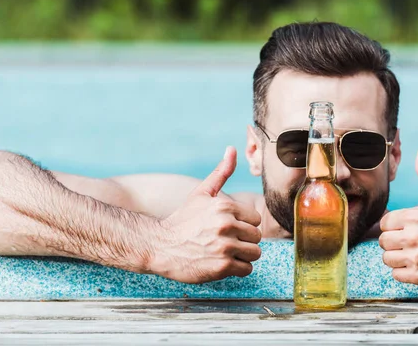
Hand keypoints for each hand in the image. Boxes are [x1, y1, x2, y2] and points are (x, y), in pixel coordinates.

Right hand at [149, 146, 261, 282]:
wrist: (160, 246)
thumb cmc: (183, 220)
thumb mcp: (201, 194)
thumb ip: (221, 173)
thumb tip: (232, 149)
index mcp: (225, 206)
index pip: (255, 219)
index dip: (243, 225)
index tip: (228, 228)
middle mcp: (227, 225)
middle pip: (257, 237)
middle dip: (244, 241)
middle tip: (225, 242)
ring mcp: (225, 246)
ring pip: (255, 253)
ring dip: (242, 256)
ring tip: (224, 253)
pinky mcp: (222, 266)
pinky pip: (247, 269)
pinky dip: (237, 269)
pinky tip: (221, 263)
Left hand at [379, 146, 417, 289]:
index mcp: (414, 216)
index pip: (384, 223)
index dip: (394, 226)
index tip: (408, 228)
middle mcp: (413, 237)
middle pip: (383, 241)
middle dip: (394, 242)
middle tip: (411, 242)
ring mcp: (417, 257)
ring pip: (387, 258)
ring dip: (398, 257)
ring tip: (414, 253)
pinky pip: (396, 274)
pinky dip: (404, 272)